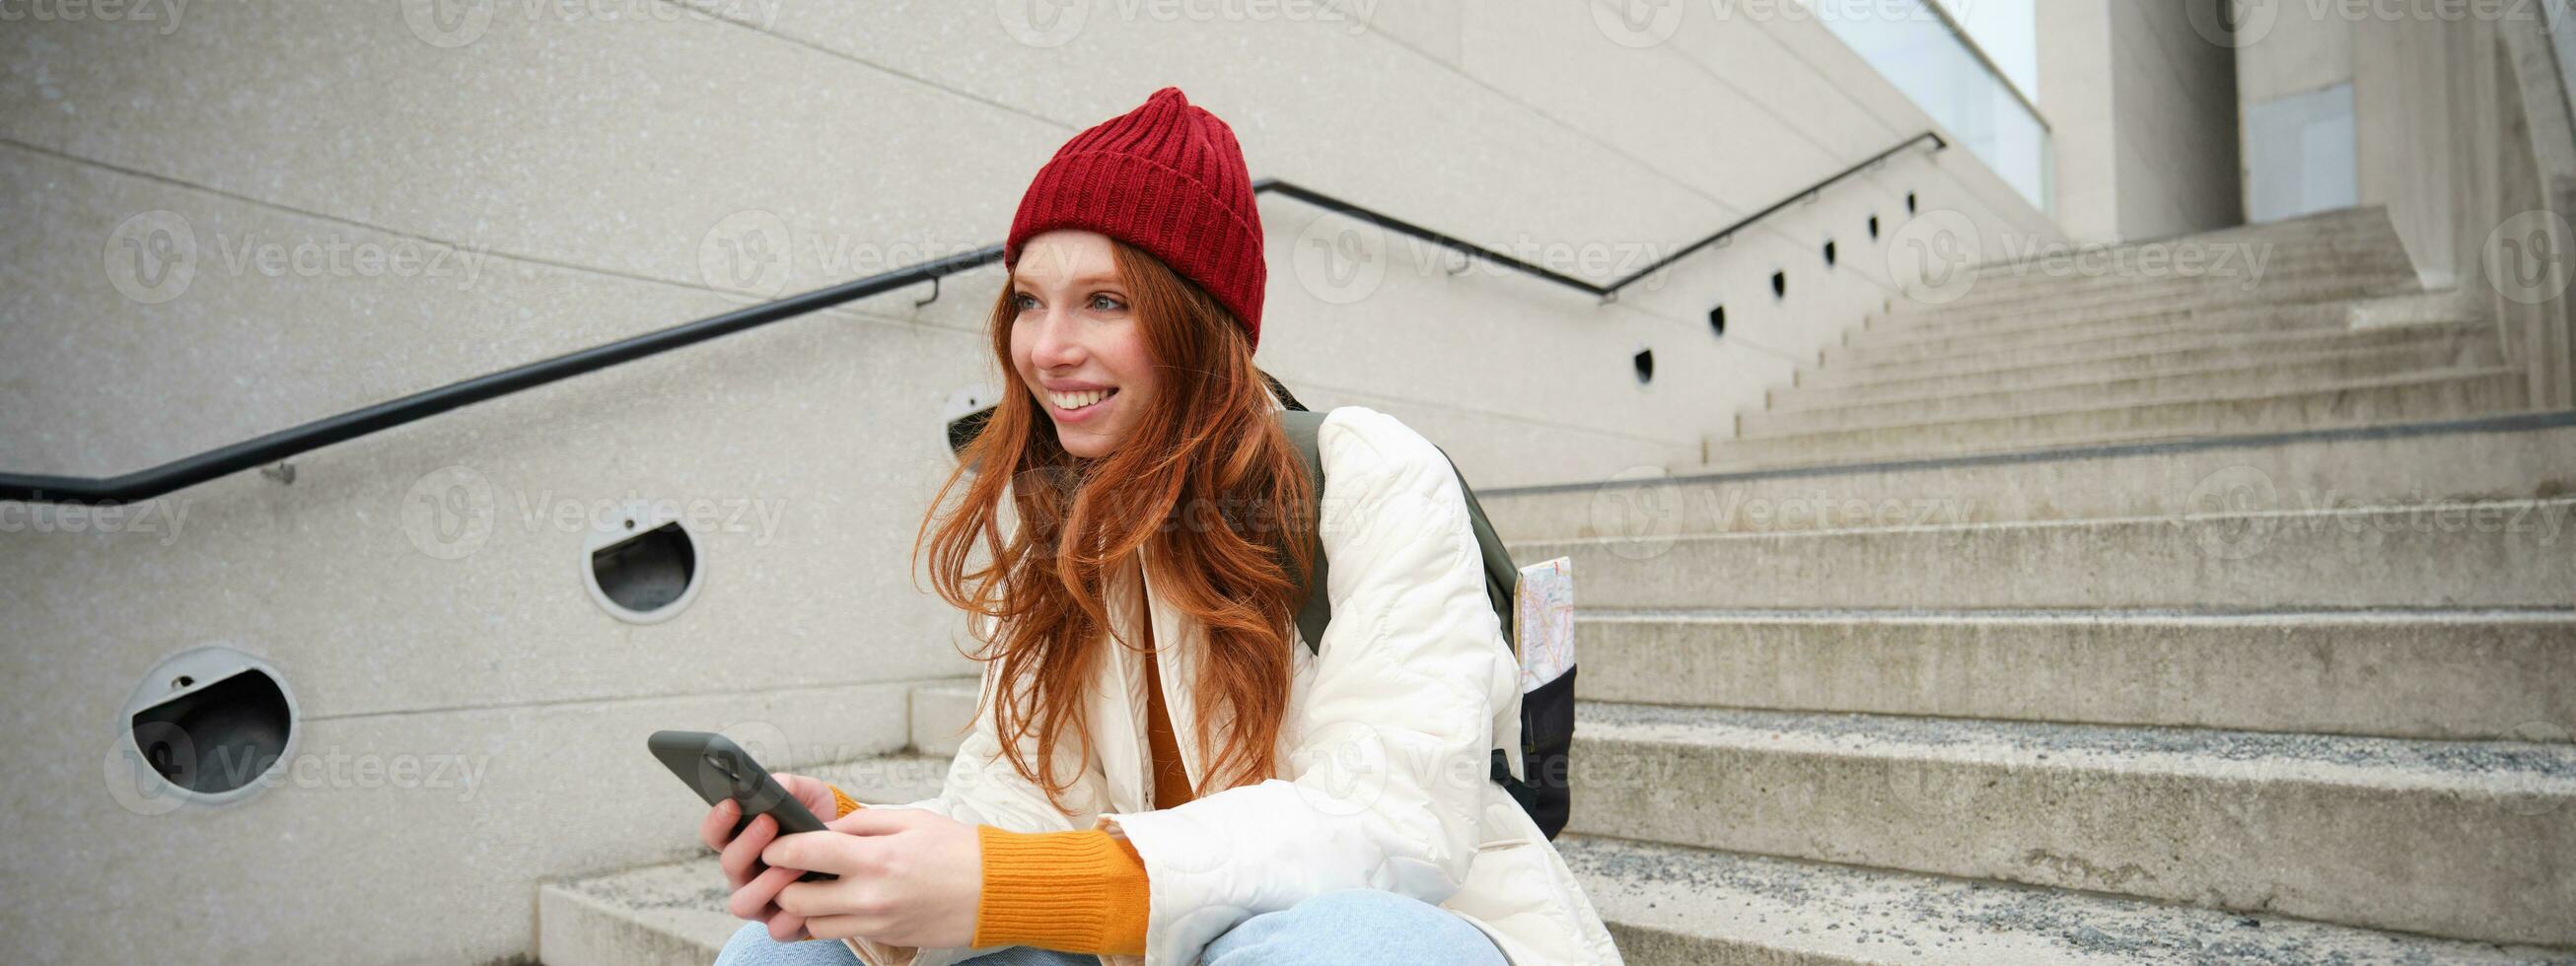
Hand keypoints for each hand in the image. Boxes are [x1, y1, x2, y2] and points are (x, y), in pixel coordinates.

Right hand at [699, 772, 842, 941]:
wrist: (852, 850)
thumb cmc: (819, 820)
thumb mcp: (808, 795)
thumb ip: (788, 785)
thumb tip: (771, 784)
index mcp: (741, 842)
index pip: (715, 834)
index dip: (718, 820)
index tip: (732, 803)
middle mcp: (744, 874)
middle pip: (729, 865)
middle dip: (747, 843)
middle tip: (769, 822)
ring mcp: (761, 902)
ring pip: (743, 903)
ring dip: (768, 882)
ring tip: (795, 865)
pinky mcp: (782, 926)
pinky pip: (776, 929)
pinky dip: (791, 915)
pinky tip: (810, 896)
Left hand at [764, 807, 983, 948]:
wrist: (998, 892)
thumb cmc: (959, 849)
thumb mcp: (911, 819)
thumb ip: (860, 823)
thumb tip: (822, 830)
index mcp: (876, 858)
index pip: (805, 853)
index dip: (779, 848)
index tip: (775, 844)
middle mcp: (871, 896)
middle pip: (797, 898)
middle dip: (784, 882)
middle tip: (791, 868)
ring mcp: (877, 923)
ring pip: (813, 924)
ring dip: (806, 905)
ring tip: (816, 885)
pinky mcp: (886, 939)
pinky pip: (842, 933)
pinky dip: (833, 919)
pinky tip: (844, 899)